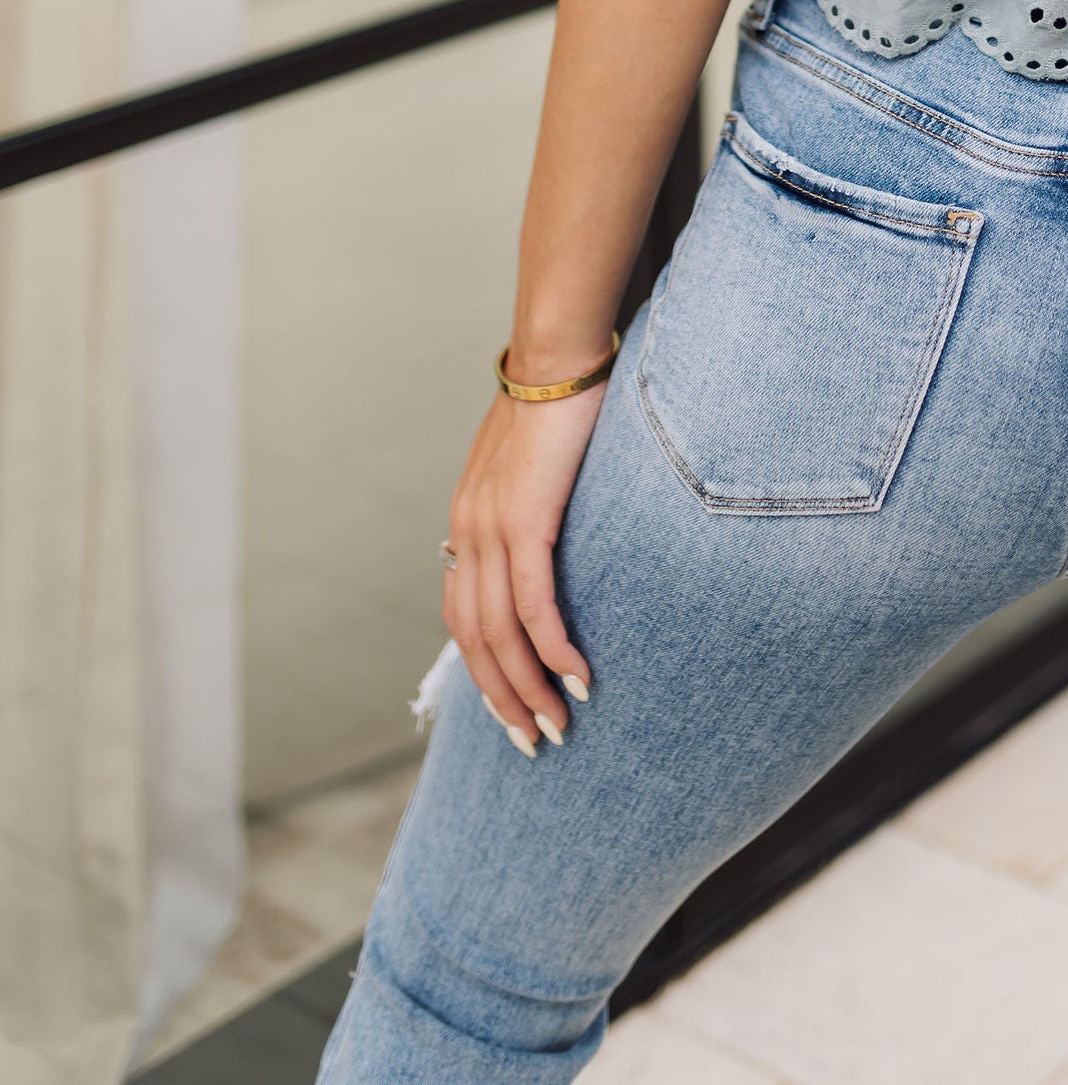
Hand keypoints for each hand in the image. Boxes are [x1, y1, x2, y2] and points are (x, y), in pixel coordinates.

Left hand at [443, 383, 604, 751]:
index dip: (484, 670)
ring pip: (500, 634)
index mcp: (467, 522)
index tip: (513, 709)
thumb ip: (530, 504)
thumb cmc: (558, 401)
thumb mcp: (531, 464)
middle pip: (474, 641)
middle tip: (535, 742)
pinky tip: (577, 675)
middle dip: (503, 699)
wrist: (558, 354)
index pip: (463, 617)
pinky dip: (552, 648)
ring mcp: (492, 528)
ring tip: (560, 725)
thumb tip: (551, 538)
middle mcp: (468, 532)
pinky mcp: (525, 520)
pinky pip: (533, 603)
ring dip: (528, 688)